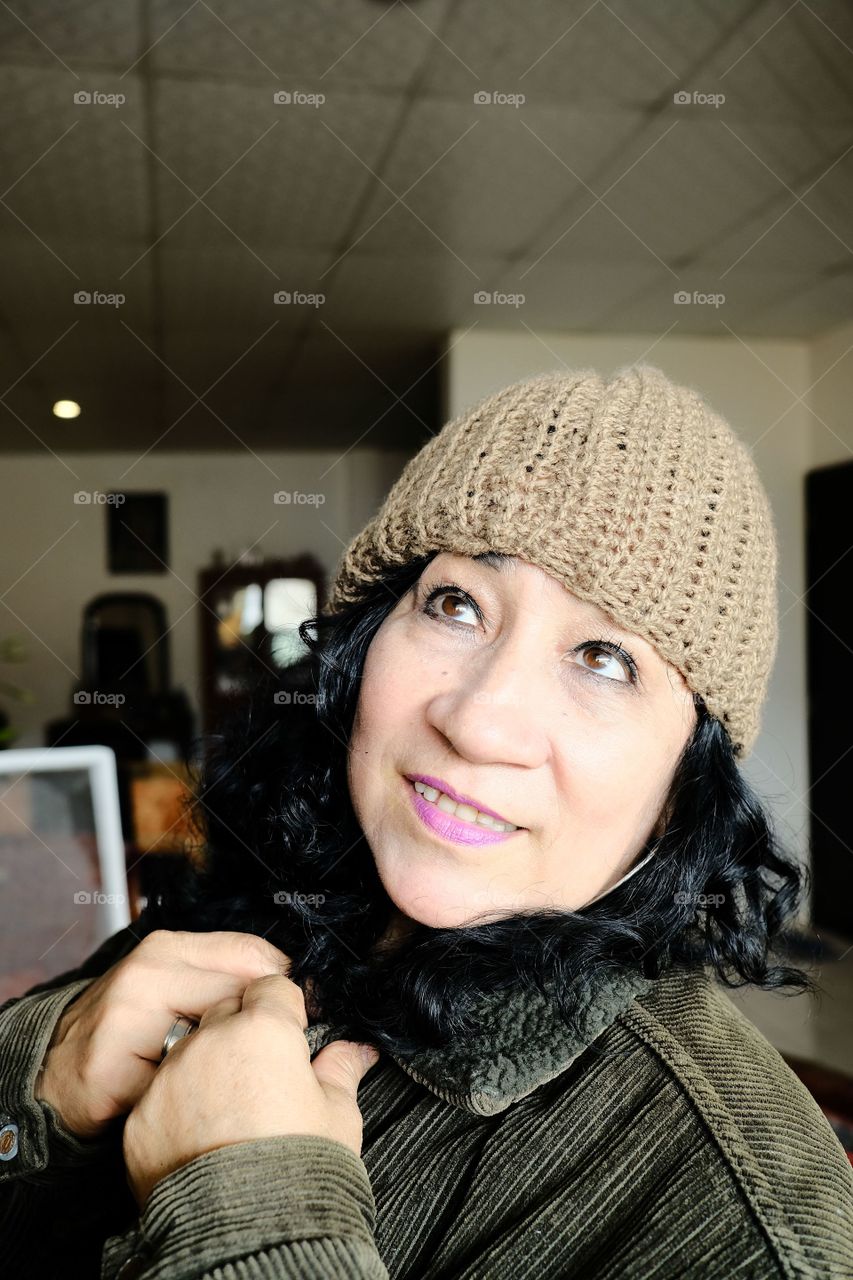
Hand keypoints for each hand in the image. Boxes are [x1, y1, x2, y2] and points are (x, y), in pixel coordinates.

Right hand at [34, 930, 293, 1139]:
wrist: (53, 1074)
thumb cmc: (128, 1031)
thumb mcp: (174, 986)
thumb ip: (226, 978)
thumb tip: (297, 989)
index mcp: (168, 949)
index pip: (253, 955)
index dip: (283, 990)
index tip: (298, 1017)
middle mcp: (145, 976)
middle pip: (240, 1002)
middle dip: (260, 1034)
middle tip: (261, 1061)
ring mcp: (123, 1023)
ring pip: (212, 1046)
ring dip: (226, 1070)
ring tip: (221, 1082)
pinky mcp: (108, 1074)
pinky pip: (177, 1092)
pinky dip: (190, 1104)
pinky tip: (186, 1105)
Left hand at [122, 972, 378, 1207]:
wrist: (246, 1232)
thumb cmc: (301, 1168)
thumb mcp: (337, 1115)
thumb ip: (341, 1071)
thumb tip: (356, 1052)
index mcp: (264, 1028)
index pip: (271, 987)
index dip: (283, 1009)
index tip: (290, 1034)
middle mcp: (211, 1040)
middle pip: (225, 1010)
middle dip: (242, 1030)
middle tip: (262, 1073)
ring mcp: (170, 1077)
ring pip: (188, 1050)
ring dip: (206, 1066)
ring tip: (230, 1111)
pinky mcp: (141, 1117)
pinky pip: (160, 1096)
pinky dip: (178, 1109)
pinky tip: (202, 1139)